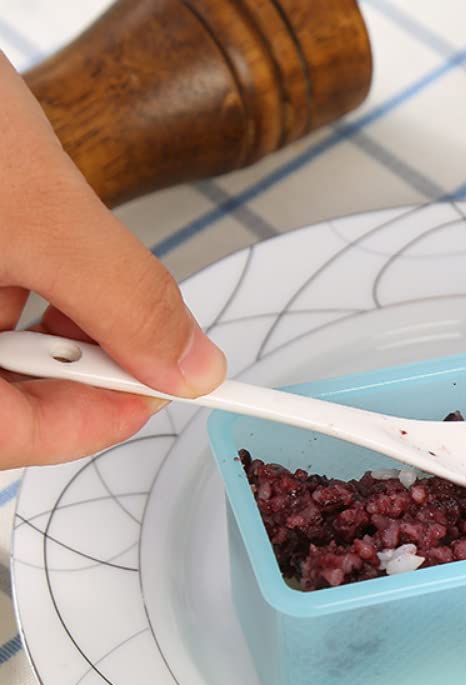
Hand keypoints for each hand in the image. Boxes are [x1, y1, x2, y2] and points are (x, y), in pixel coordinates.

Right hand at [0, 52, 225, 468]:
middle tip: (125, 322)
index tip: (159, 387)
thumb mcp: (27, 204)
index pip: (7, 439)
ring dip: (42, 310)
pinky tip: (24, 230)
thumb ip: (120, 296)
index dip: (95, 422)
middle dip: (72, 358)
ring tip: (51, 244)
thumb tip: (189, 363)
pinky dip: (11, 274)